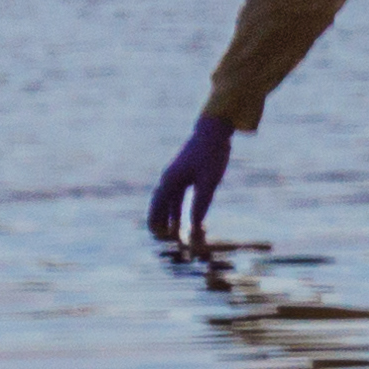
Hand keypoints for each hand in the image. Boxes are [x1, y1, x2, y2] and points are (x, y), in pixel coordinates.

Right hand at [148, 116, 237, 244]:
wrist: (213, 131)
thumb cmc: (211, 155)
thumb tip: (195, 226)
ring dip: (170, 216)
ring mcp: (176, 176)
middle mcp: (169, 179)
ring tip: (174, 231)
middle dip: (161, 221)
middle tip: (162, 237)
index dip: (156, 221)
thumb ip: (200, 204)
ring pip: (169, 200)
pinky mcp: (185, 173)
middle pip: (160, 205)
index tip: (156, 235)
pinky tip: (184, 215)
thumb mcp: (208, 182)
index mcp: (170, 181)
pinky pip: (177, 195)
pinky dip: (178, 207)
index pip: (157, 206)